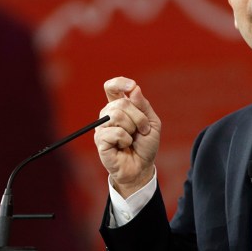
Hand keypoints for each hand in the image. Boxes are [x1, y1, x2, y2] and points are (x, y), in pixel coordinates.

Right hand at [94, 77, 160, 197]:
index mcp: (119, 106)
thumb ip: (143, 105)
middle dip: (139, 117)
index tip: (131, 86)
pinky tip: (124, 146)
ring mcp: (102, 127)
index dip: (120, 83)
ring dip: (133, 128)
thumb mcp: (151, 122)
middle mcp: (108, 114)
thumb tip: (134, 88)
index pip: (112, 87)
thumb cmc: (145, 145)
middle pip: (121, 103)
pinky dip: (125, 140)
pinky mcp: (100, 140)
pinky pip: (115, 132)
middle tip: (143, 130)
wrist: (142, 167)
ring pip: (117, 115)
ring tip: (132, 139)